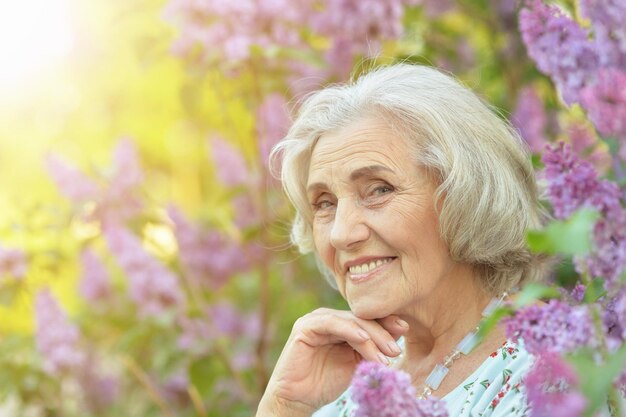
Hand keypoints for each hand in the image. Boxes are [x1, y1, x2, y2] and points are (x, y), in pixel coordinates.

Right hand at [256, 308, 408, 415]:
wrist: (298, 399)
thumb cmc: (325, 382)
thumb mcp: (356, 363)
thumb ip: (371, 348)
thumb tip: (398, 333)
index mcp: (341, 325)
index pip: (367, 319)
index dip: (386, 323)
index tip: (405, 330)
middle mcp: (329, 318)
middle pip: (362, 319)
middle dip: (382, 332)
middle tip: (397, 348)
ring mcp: (316, 320)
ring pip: (351, 321)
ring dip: (371, 336)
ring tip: (387, 352)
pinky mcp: (306, 326)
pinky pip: (332, 323)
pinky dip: (350, 330)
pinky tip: (364, 339)